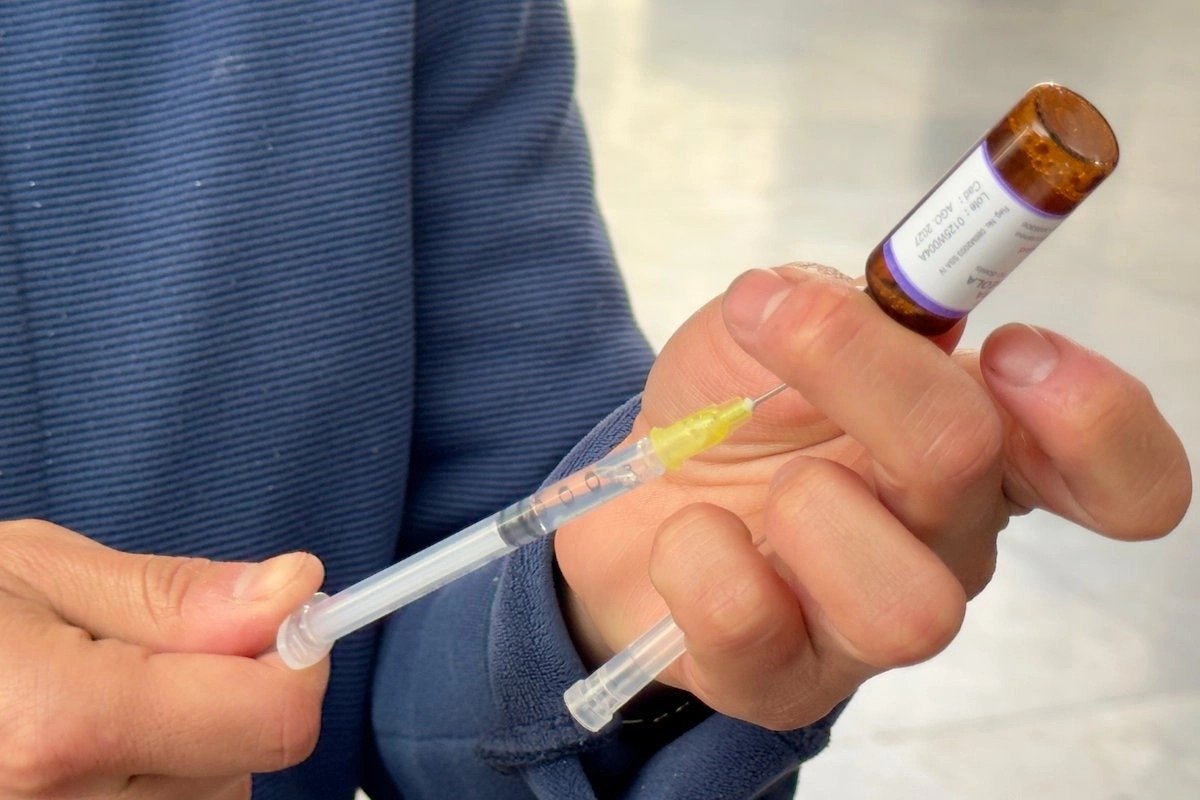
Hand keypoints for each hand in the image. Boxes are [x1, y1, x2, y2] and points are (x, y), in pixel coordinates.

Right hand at [0, 520, 327, 798]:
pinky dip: (159, 779)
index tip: (278, 612)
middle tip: (143, 653)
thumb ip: (170, 596)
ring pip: (213, 796)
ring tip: (98, 700)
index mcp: (64, 725)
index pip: (273, 719)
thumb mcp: (34, 570)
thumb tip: (291, 593)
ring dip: (194, 746)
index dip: (293, 657)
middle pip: (246, 763)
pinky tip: (94, 745)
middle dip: (231, 698)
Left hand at [555, 264, 1190, 729]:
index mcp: (984, 451)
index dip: (1095, 419)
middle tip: (787, 323)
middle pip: (970, 470)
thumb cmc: (734, 407)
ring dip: (804, 506)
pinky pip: (750, 620)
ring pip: (904, 606)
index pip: (1122, 481)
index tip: (1010, 348)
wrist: (642, 491)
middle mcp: (948, 544)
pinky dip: (698, 553)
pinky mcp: (783, 681)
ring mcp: (871, 630)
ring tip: (760, 485)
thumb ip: (824, 300)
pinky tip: (694, 534)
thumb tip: (831, 298)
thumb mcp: (773, 319)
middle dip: (869, 376)